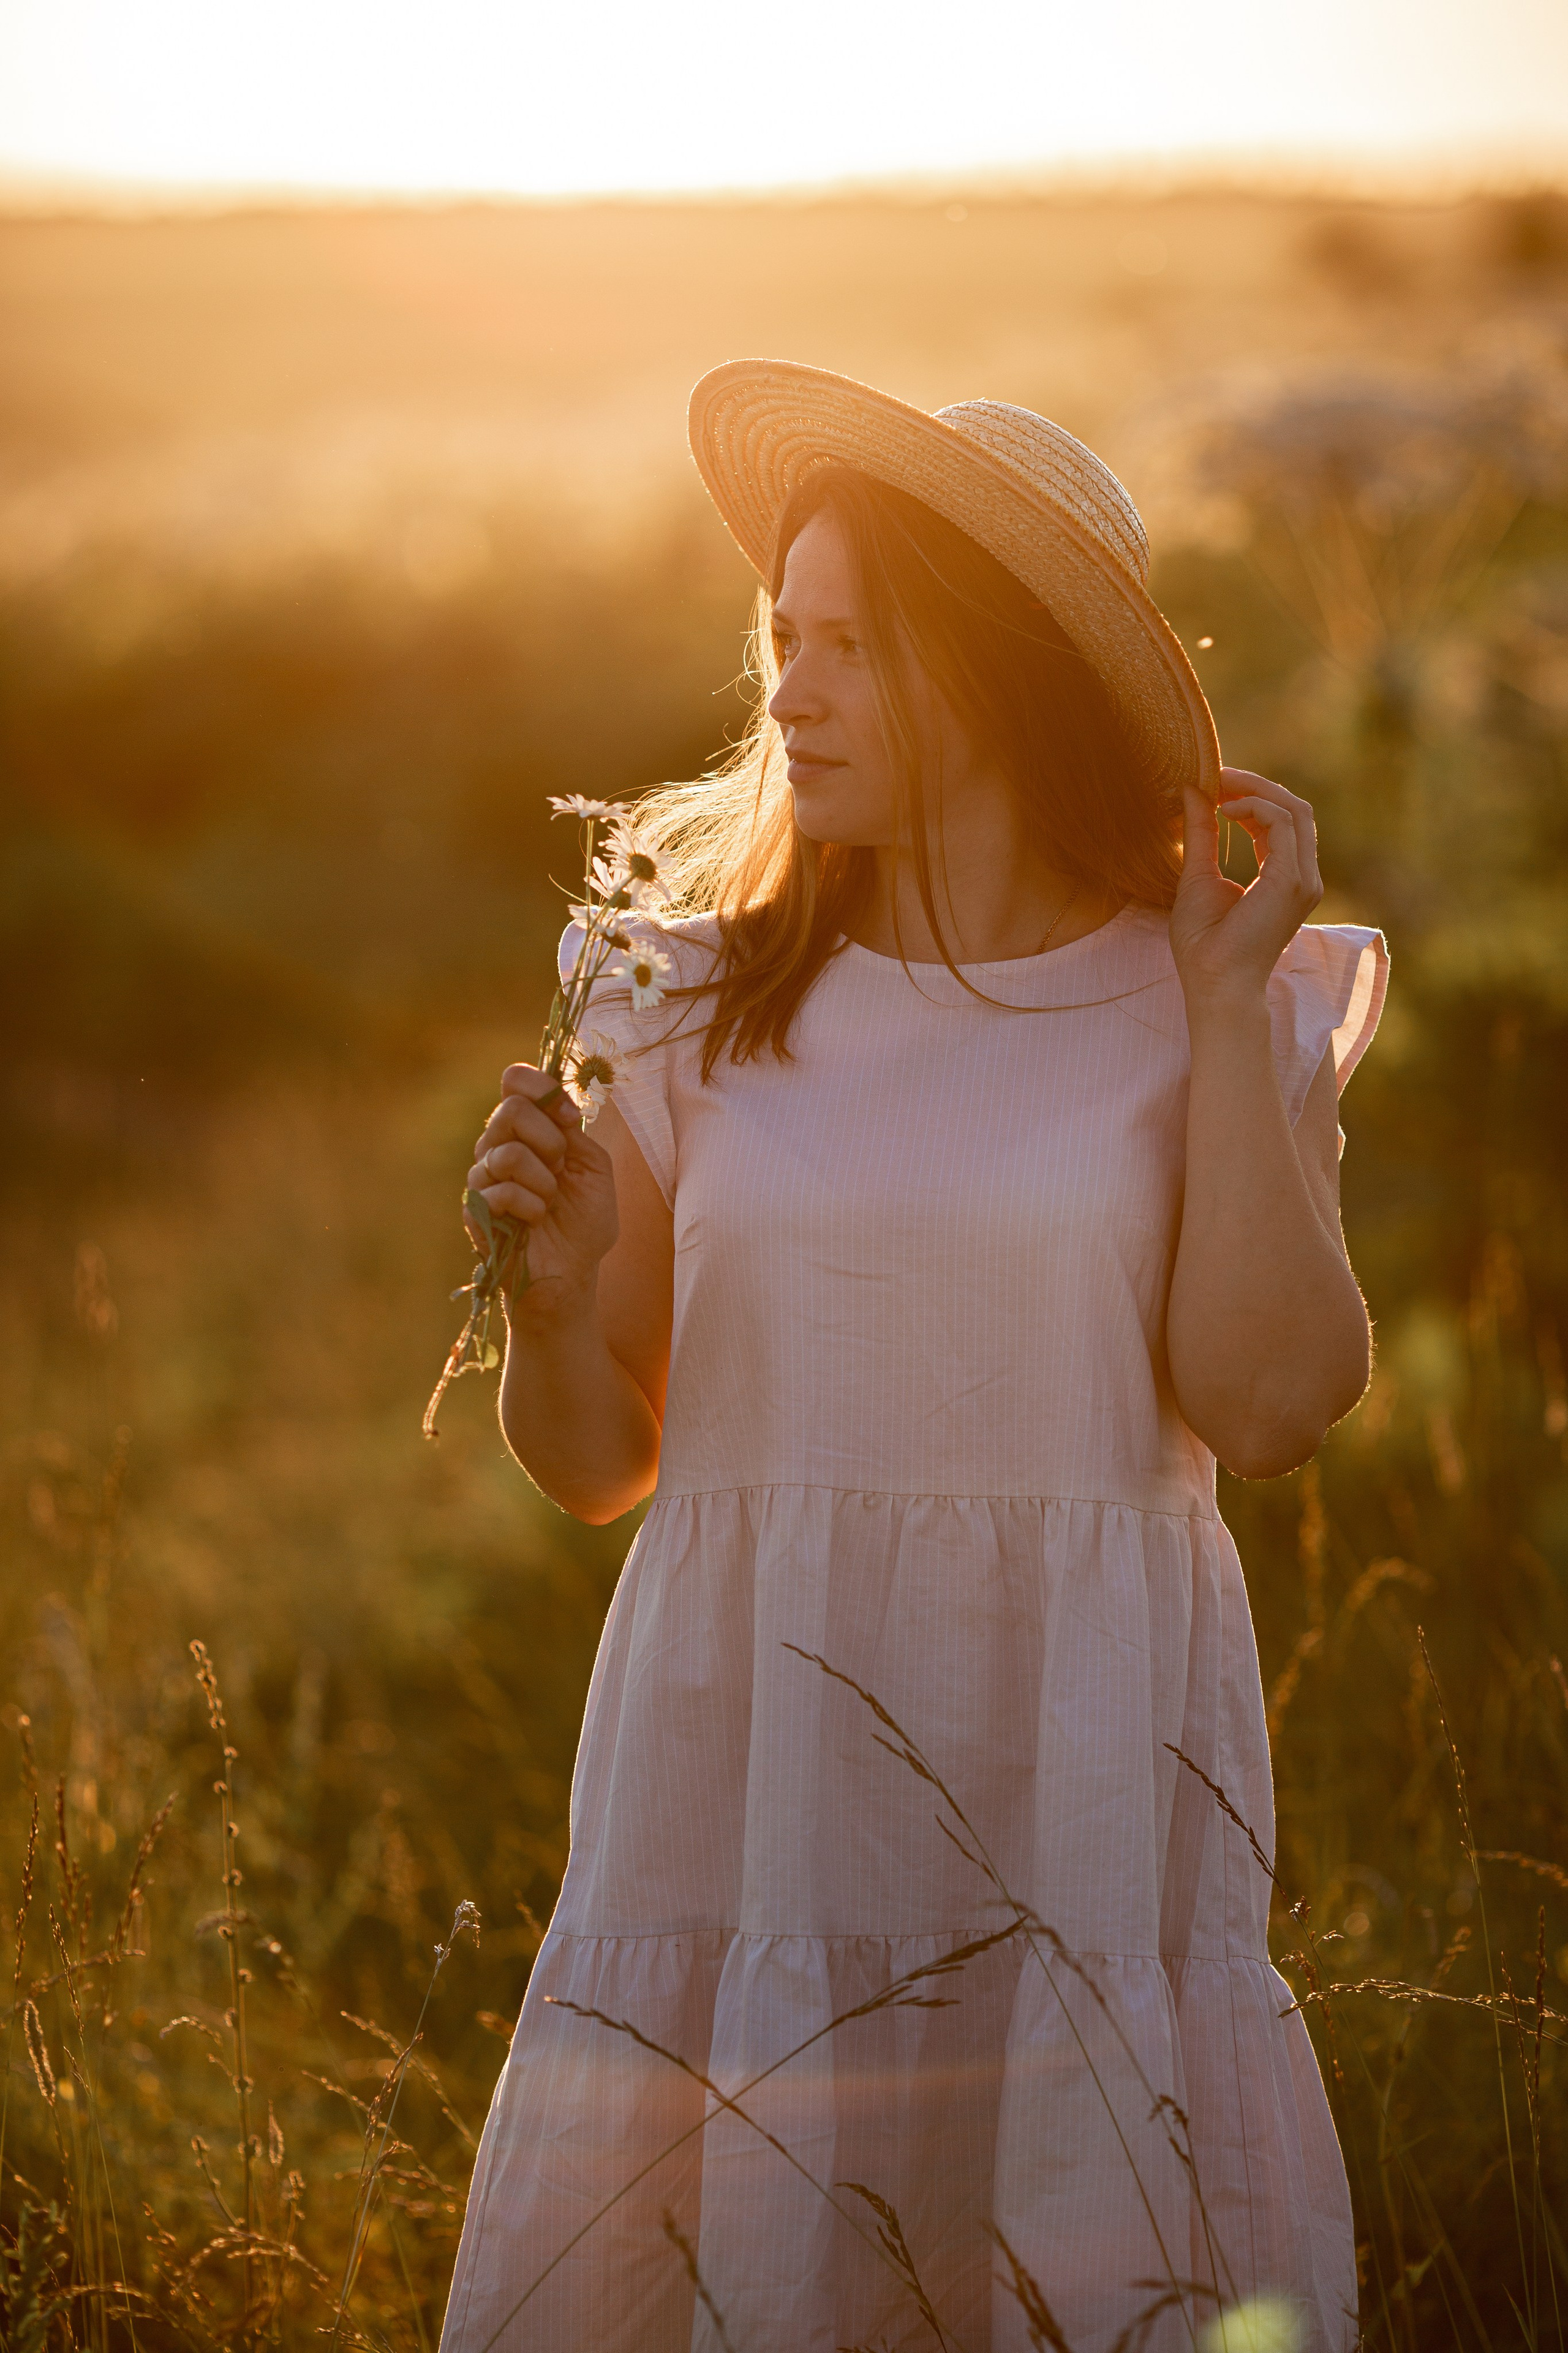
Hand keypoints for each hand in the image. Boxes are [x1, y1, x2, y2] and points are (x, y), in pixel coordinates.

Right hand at [466, 1065, 618, 1311]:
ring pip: (507, 1153)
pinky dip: (530, 1206)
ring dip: (543, 1181)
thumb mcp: (595, 1167)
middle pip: (511, 1110)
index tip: (570, 1118)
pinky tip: (534, 1221)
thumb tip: (557, 1105)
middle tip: (561, 1168)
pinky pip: (500, 1191)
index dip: (542, 1088)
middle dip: (550, 1141)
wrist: (571, 1271)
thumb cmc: (584, 1220)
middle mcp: (498, 1144)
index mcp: (528, 1128)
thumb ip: (574, 1132)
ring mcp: (482, 1175)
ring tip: (549, 1202)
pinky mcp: (474, 1208)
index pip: (515, 1080)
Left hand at [1170, 770, 1322, 1009]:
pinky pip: (1283, 824)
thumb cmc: (1204, 945)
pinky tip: (1225, 810)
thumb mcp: (1197, 876)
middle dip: (1256, 786)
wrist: (1214, 985)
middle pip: (1294, 809)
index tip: (1216, 784)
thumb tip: (1193, 791)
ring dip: (1256, 790)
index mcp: (1284, 878)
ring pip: (1294, 810)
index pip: (1280, 822)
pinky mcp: (1293, 881)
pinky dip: (1255, 808)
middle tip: (1218, 775)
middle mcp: (1302, 877)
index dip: (1251, 796)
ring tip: (1219, 784)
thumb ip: (1202, 833)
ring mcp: (1303, 880)